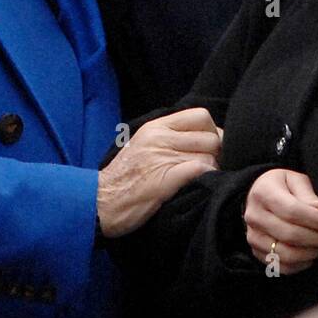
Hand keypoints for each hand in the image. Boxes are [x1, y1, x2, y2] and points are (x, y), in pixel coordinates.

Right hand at [97, 108, 220, 237]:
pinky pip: (200, 170)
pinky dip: (206, 179)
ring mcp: (162, 157)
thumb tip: (202, 136)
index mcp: (155, 126)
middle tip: (211, 168)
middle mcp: (159, 137)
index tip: (209, 148)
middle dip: (217, 154)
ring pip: (209, 156)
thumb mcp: (143, 144)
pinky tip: (196, 186)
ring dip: (212, 170)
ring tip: (201, 179)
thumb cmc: (124, 177)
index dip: (212, 132)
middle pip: (211, 137)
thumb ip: (168, 135)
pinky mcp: (164, 180)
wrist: (99, 201)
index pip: (201, 115)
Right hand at [243, 169, 317, 274]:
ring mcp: (253, 236)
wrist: (259, 196)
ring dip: (311, 253)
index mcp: (263, 193)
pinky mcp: (256, 252)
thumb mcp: (295, 180)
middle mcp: (254, 216)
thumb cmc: (282, 186)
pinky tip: (312, 255)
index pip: (292, 211)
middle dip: (317, 238)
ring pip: (286, 254)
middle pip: (289, 235)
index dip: (317, 220)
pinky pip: (281, 267)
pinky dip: (301, 265)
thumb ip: (308, 195)